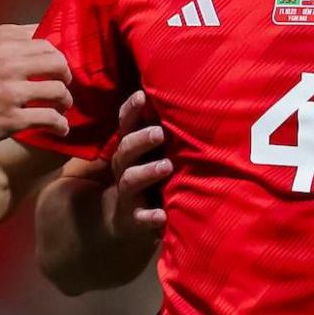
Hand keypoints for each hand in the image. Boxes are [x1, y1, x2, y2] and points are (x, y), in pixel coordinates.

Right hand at [0, 37, 71, 149]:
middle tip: (64, 89)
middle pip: (59, 65)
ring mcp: (11, 94)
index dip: (57, 59)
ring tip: (61, 110)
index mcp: (0, 48)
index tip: (57, 71)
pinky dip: (60, 126)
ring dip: (65, 103)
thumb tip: (26, 62)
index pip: (46, 46)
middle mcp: (9, 66)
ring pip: (59, 93)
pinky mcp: (11, 120)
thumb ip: (1, 57)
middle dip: (66, 78)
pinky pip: (50, 120)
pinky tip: (60, 130)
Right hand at [105, 92, 171, 239]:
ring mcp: (127, 192)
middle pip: (126, 149)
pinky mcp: (133, 218)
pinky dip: (149, 217)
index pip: (126, 124)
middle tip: (159, 133)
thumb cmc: (147, 171)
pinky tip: (161, 216)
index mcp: (130, 147)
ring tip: (166, 166)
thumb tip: (189, 97)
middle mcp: (124, 167)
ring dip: (147, 172)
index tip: (142, 96)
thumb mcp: (152, 150)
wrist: (124, 215)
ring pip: (130, 180)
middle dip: (141, 139)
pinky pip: (139, 218)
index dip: (131, 110)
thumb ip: (163, 129)